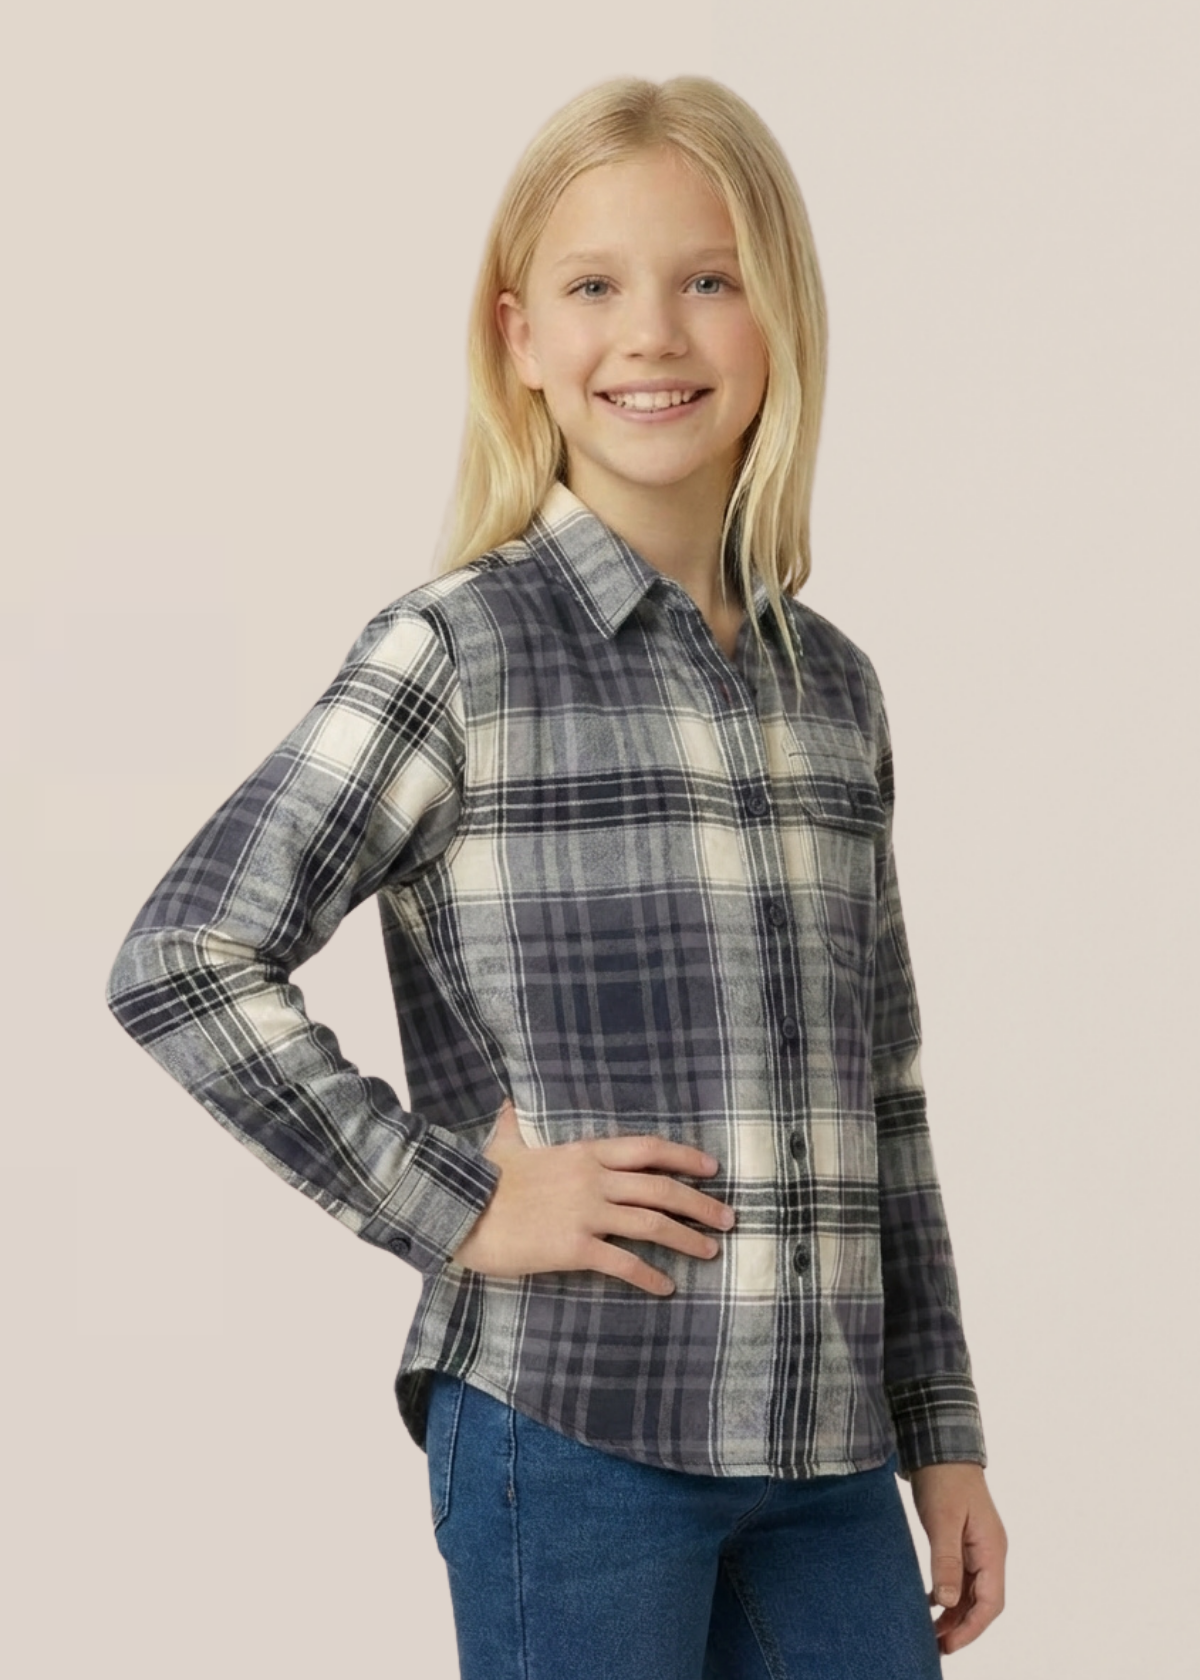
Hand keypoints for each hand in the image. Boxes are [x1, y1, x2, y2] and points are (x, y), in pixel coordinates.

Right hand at [449, 1097, 734, 1294]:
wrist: (460, 1210)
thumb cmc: (481, 1178)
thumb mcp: (503, 1142)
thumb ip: (514, 1123)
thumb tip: (508, 1102)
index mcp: (583, 1152)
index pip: (646, 1148)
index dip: (683, 1156)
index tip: (711, 1167)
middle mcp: (593, 1179)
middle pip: (660, 1187)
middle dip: (700, 1203)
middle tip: (728, 1217)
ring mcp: (586, 1213)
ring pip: (651, 1223)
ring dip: (686, 1238)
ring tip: (711, 1251)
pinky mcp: (574, 1248)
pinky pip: (623, 1263)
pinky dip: (649, 1276)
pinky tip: (666, 1287)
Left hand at [909, 1461, 1006, 1655]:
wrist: (939, 1446)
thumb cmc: (943, 1479)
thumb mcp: (942, 1521)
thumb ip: (946, 1561)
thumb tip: (948, 1602)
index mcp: (992, 1549)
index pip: (991, 1602)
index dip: (971, 1628)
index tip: (949, 1644)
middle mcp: (989, 1551)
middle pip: (982, 1602)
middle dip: (962, 1626)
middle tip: (935, 1645)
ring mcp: (977, 1546)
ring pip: (971, 1592)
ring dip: (954, 1613)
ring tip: (931, 1632)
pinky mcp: (962, 1540)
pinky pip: (961, 1577)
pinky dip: (948, 1594)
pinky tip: (931, 1602)